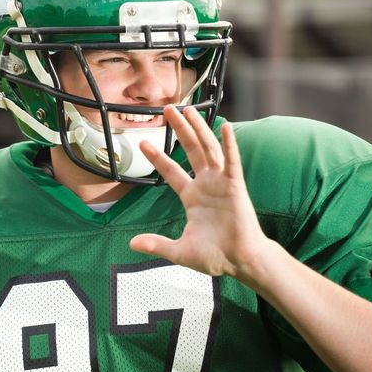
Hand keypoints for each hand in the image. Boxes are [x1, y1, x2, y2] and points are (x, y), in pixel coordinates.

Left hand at [129, 106, 271, 278]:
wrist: (240, 262)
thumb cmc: (215, 256)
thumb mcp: (179, 251)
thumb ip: (156, 244)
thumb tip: (131, 244)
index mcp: (192, 197)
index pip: (171, 171)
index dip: (158, 157)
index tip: (144, 142)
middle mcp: (206, 185)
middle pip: (190, 150)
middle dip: (179, 130)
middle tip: (167, 109)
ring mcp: (221, 183)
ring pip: (208, 149)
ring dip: (198, 129)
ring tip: (188, 109)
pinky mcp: (236, 186)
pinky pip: (232, 162)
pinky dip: (230, 144)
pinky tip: (225, 128)